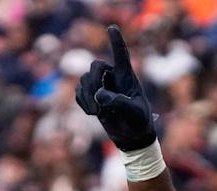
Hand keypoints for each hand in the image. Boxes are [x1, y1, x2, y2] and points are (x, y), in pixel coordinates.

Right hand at [76, 25, 156, 150]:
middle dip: (94, 81)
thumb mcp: (134, 113)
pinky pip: (78, 92)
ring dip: (88, 96)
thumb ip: (119, 102)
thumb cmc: (138, 121)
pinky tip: (93, 112)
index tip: (112, 28)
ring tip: (98, 113)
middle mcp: (113, 77)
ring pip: (84, 80)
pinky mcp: (90, 95)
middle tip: (99, 101)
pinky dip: (82, 102)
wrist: (130, 135)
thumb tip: (100, 95)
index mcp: (127, 77)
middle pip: (96, 66)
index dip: (116, 41)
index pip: (121, 55)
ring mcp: (100, 85)